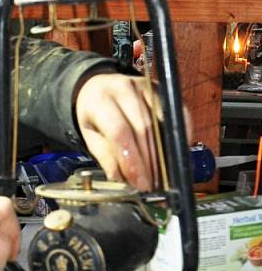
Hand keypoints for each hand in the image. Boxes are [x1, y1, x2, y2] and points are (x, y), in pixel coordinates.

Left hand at [75, 74, 192, 190]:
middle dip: (150, 161)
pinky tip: (176, 155)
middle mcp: (123, 89)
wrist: (99, 87)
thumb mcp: (90, 134)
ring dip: (166, 154)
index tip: (140, 182)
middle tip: (153, 183)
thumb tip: (123, 179)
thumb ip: (106, 156)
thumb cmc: (95, 113)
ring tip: (164, 176)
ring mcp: (145, 87)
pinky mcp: (162, 89)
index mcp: (99, 100)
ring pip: (161, 123)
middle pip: (143, 128)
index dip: (132, 159)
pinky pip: (178, 113)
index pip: (119, 132)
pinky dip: (180, 135)